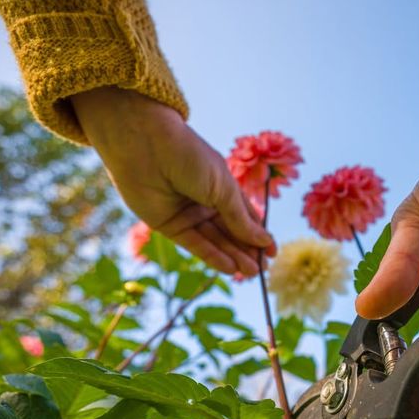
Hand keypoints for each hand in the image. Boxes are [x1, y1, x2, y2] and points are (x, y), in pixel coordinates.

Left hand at [72, 87, 273, 275]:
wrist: (145, 145)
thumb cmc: (190, 158)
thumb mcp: (223, 188)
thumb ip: (240, 219)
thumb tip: (264, 241)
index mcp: (223, 188)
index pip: (245, 218)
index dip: (259, 235)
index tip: (273, 253)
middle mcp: (206, 203)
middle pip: (231, 233)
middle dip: (247, 251)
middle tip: (262, 270)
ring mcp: (188, 215)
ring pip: (215, 241)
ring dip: (233, 257)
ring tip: (250, 273)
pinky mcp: (169, 226)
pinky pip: (195, 244)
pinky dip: (212, 257)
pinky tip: (229, 268)